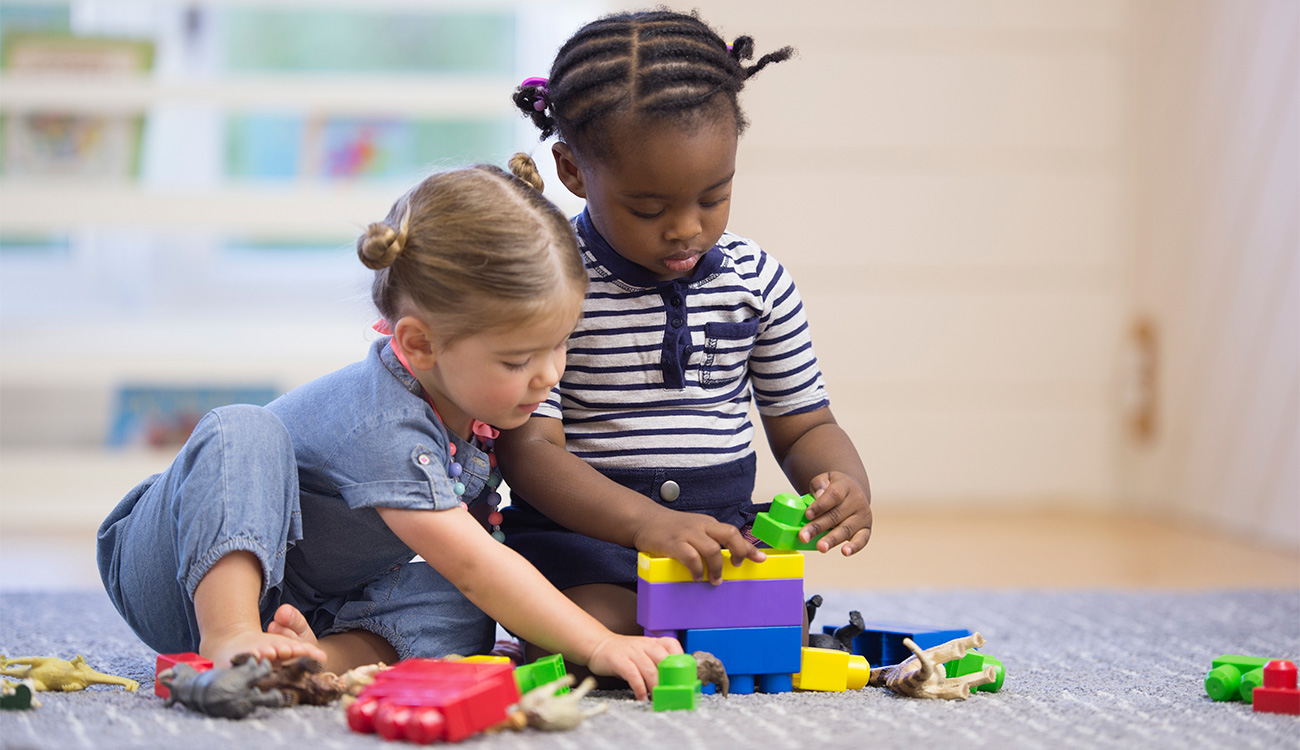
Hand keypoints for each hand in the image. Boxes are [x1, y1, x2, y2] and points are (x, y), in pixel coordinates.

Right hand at [585, 634, 682, 700]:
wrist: (599, 645)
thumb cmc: (624, 654)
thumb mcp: (643, 653)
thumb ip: (656, 663)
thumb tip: (673, 681)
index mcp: (652, 642)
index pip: (672, 645)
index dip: (680, 659)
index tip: (684, 675)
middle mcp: (644, 645)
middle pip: (663, 660)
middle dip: (669, 679)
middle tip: (672, 693)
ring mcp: (632, 652)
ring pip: (650, 669)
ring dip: (655, 687)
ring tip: (657, 698)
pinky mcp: (619, 660)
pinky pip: (633, 675)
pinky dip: (639, 688)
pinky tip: (641, 696)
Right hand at [632, 507, 765, 583]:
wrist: (644, 520)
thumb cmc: (671, 529)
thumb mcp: (695, 529)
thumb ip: (710, 539)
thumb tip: (730, 557)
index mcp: (708, 524)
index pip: (733, 533)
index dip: (748, 547)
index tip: (760, 559)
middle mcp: (701, 526)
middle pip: (729, 535)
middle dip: (738, 552)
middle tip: (736, 567)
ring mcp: (687, 534)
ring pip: (712, 549)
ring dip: (717, 567)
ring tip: (714, 579)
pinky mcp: (673, 543)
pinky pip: (690, 557)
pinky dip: (696, 569)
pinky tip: (696, 576)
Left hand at [802, 471, 871, 554]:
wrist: (853, 492)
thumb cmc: (833, 488)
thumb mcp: (824, 479)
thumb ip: (819, 485)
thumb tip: (818, 496)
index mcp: (845, 486)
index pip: (833, 495)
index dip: (820, 505)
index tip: (807, 514)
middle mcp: (856, 500)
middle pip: (836, 515)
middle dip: (818, 527)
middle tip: (804, 537)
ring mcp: (863, 516)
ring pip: (846, 529)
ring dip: (832, 539)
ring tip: (821, 547)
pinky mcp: (866, 529)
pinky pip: (862, 539)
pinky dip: (854, 547)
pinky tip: (845, 552)